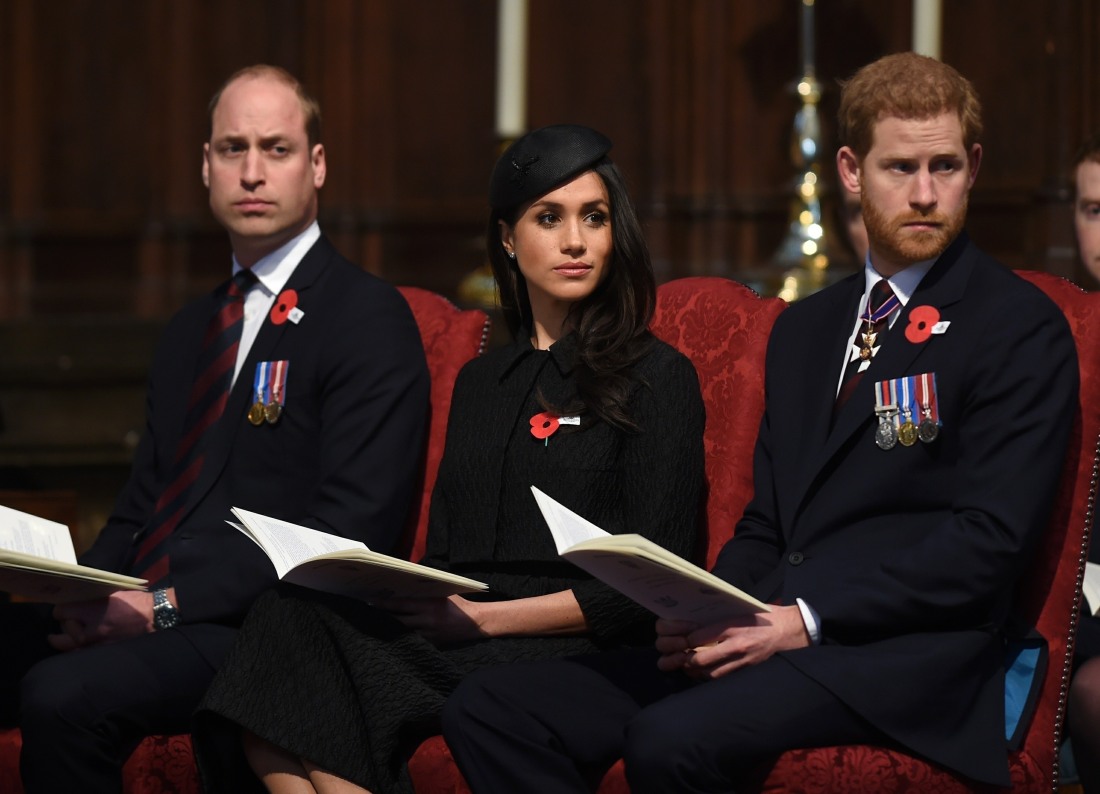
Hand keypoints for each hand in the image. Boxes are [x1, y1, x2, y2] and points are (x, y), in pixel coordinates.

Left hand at [48, 590, 157, 651]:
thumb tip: (79, 598)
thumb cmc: (136, 601)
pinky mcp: (103, 652)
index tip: (64, 608)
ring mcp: (97, 643)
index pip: (61, 612)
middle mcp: (91, 629)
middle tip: (66, 621)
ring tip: (64, 637)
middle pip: (63, 628)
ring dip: (67, 639)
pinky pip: (82, 653)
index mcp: (93, 610)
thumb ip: (94, 597)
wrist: (155, 617)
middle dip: (64, 624)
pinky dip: (78, 649)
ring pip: (69, 645)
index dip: (60, 609)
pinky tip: (79, 646)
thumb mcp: (113, 592)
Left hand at [378, 595, 485, 645]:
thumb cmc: (458, 603)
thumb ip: (425, 589)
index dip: (384, 604)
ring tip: (377, 622)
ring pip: (402, 632)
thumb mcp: (442, 591)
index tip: (370, 601)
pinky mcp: (431, 643)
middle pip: (397, 620)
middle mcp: (426, 620)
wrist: (474, 623)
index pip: (400, 605)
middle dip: (383, 616)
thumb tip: (407, 579)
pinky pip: (412, 640)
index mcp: (428, 605)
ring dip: (390, 627)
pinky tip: (393, 633)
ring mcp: (428, 634)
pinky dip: (403, 636)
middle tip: (368, 611)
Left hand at [654, 605, 809, 679]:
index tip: (673, 636)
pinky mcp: (746, 669)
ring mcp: (742, 660)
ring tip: (679, 664)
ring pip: (709, 673)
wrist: (789, 630)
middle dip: (682, 659)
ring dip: (692, 671)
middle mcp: (736, 645)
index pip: (699, 636)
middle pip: (701, 659)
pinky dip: (706, 675)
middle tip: (671, 656)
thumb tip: (692, 619)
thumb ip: (718, 616)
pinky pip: (721, 676)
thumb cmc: (762, 615)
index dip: (683, 639)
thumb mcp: (739, 608)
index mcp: (733, 625)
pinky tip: (697, 671)